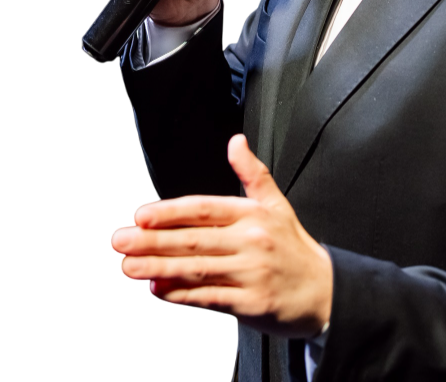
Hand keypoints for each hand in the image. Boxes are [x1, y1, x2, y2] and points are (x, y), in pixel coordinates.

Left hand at [110, 134, 332, 338]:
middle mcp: (252, 242)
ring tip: (128, 267)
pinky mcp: (251, 303)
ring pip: (197, 270)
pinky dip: (181, 296)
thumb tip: (236, 142)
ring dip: (158, 269)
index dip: (171, 213)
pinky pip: (209, 298)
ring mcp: (251, 274)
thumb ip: (252, 174)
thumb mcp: (277, 205)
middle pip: (194, 240)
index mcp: (253, 215)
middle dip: (152, 242)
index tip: (141, 216)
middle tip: (120, 241)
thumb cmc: (294, 249)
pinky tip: (158, 291)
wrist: (325, 292)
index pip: (205, 209)